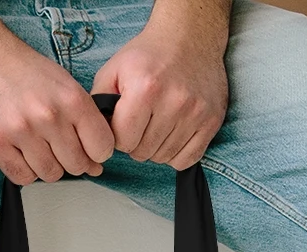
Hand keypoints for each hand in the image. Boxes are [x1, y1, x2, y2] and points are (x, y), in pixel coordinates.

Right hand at [0, 29, 114, 183]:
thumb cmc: (21, 69)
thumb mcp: (62, 83)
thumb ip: (83, 119)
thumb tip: (95, 162)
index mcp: (71, 98)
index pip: (101, 147)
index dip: (96, 154)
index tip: (88, 152)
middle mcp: (49, 115)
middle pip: (76, 165)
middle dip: (70, 162)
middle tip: (57, 148)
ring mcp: (22, 131)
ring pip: (50, 174)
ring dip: (45, 167)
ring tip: (35, 147)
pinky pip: (22, 177)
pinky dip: (24, 171)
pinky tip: (19, 153)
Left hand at [92, 0, 229, 169]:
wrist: (190, 37)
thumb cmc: (149, 56)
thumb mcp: (113, 70)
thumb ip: (98, 103)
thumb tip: (95, 135)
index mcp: (145, 89)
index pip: (122, 142)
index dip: (118, 136)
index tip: (123, 123)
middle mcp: (173, 102)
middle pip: (142, 152)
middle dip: (137, 143)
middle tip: (141, 123)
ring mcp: (195, 113)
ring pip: (163, 158)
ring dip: (156, 148)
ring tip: (157, 124)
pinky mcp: (211, 121)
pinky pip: (187, 159)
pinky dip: (176, 154)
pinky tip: (173, 135)